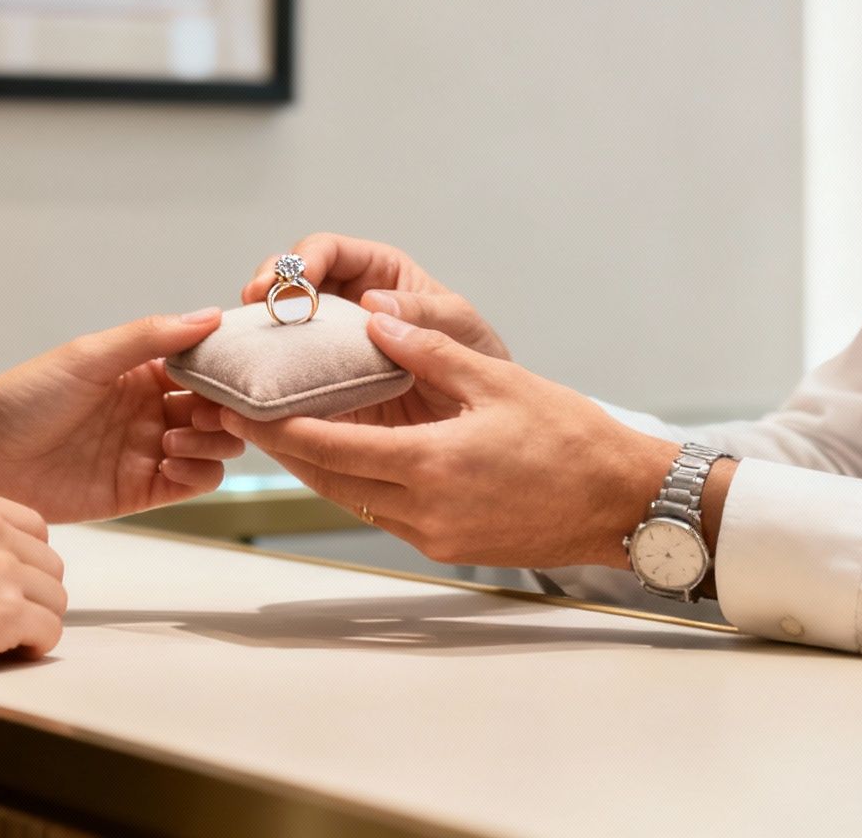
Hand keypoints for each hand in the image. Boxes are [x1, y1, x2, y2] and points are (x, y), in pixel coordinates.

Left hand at [0, 309, 243, 524]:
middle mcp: (152, 409)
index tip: (237, 370)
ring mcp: (148, 450)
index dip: (227, 368)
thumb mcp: (88, 356)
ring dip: (211, 442)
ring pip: (216, 448)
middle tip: (212, 412)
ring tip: (171, 440)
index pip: (205, 365)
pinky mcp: (141, 490)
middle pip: (220, 409)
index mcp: (142, 371)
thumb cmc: (24, 398)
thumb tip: (209, 314)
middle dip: (227, 409)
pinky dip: (197, 474)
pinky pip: (193, 483)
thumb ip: (149, 337)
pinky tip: (169, 464)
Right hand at [0, 483, 65, 709]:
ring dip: (32, 622)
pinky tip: (5, 652)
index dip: (22, 562)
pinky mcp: (6, 612)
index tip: (5, 584)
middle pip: (48, 562)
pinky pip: (50, 632)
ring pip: (54, 598)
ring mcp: (0, 567)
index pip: (30, 526)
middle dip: (30, 594)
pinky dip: (33, 648)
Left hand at [220, 312, 699, 569]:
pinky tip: (347, 456)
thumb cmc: (571, 438)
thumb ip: (429, 349)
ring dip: (317, 468)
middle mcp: (423, 510)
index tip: (238, 409)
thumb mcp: (498, 380)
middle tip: (240, 419)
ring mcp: (435, 535)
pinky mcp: (449, 545)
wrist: (624, 503)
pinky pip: (385, 512)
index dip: (275, 430)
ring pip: (353, 498)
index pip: (328, 449)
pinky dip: (358, 483)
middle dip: (282, 450)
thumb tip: (372, 316)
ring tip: (281, 434)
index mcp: (431, 465)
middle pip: (328, 479)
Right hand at [242, 233, 509, 426]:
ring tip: (246, 337)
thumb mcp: (462, 328)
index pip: (329, 250)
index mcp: (378, 274)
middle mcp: (345, 303)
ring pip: (278, 325)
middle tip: (258, 301)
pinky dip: (265, 373)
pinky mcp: (319, 386)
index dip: (306, 258)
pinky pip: (285, 374)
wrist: (479, 422)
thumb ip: (424, 314)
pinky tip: (256, 377)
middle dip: (268, 284)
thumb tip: (375, 303)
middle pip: (289, 280)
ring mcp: (328, 344)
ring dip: (258, 326)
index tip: (299, 279)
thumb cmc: (477, 361)